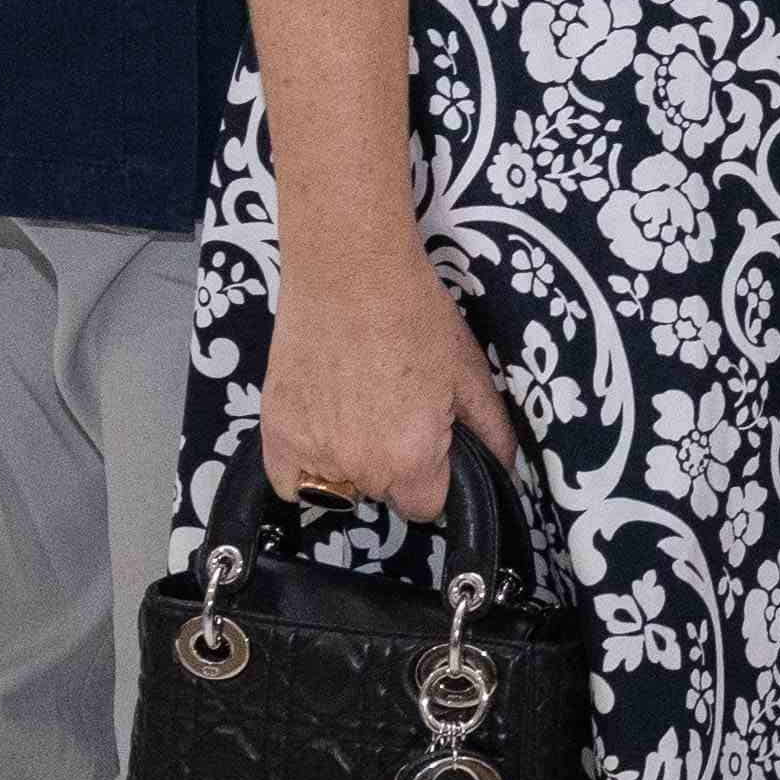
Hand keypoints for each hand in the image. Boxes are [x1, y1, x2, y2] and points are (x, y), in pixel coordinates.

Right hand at [259, 251, 520, 522]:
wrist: (349, 272)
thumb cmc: (416, 316)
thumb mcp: (469, 372)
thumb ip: (491, 432)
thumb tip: (504, 471)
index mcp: (411, 459)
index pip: (425, 507)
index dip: (432, 480)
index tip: (430, 448)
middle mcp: (360, 469)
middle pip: (383, 493)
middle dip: (393, 465)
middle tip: (394, 411)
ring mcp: (311, 455)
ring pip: (340, 485)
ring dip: (350, 461)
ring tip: (356, 406)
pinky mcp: (275, 436)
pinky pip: (293, 482)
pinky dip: (305, 468)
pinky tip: (321, 429)